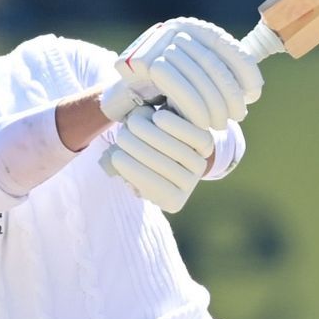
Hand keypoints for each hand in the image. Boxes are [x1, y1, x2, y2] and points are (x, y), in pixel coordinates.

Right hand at [99, 17, 262, 128]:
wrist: (126, 95)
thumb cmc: (168, 89)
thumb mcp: (197, 77)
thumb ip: (222, 75)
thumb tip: (254, 87)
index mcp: (196, 28)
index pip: (230, 47)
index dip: (246, 72)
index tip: (254, 95)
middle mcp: (178, 28)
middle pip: (213, 64)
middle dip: (230, 94)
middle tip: (238, 116)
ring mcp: (159, 41)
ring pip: (197, 75)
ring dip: (213, 104)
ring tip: (221, 123)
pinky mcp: (144, 59)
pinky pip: (176, 84)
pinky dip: (192, 105)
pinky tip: (201, 122)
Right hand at [100, 105, 215, 213]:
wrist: (165, 139)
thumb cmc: (138, 154)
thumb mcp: (127, 166)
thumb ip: (119, 168)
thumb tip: (111, 164)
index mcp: (172, 202)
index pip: (156, 190)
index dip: (134, 174)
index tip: (116, 157)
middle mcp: (189, 186)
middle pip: (166, 169)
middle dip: (138, 150)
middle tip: (121, 135)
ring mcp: (199, 165)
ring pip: (178, 151)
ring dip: (151, 135)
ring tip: (133, 123)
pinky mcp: (206, 143)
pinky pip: (194, 137)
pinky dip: (175, 126)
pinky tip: (157, 117)